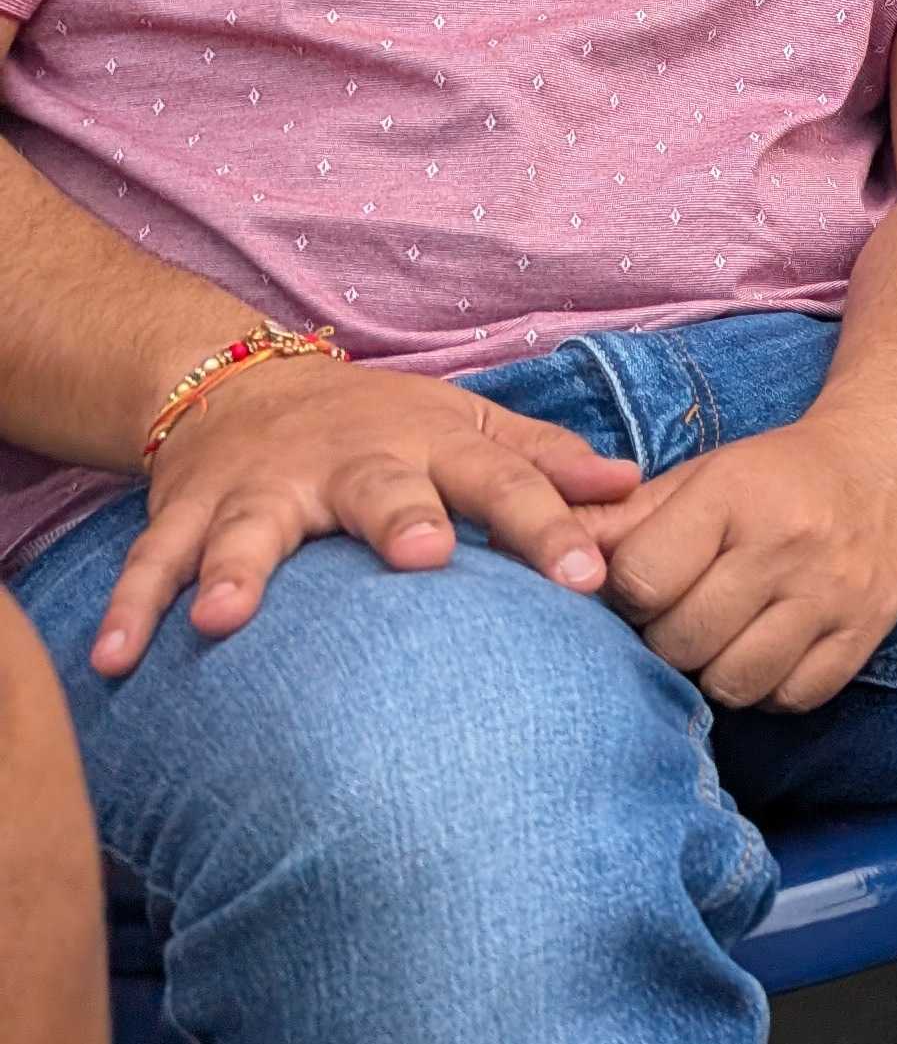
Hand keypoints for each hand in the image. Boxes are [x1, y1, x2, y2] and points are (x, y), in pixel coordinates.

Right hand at [96, 355, 638, 676]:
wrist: (248, 384)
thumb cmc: (386, 427)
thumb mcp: (470, 428)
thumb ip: (545, 461)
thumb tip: (634, 486)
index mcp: (430, 447)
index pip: (505, 484)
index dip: (551, 527)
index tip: (591, 578)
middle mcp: (349, 463)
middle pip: (382, 489)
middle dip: (402, 519)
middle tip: (425, 555)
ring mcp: (262, 488)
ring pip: (251, 527)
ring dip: (236, 570)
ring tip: (224, 618)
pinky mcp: (188, 513)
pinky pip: (151, 563)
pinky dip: (128, 608)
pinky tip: (115, 659)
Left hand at [584, 412, 896, 710]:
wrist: (886, 460)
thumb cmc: (773, 477)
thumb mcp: (697, 479)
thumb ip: (617, 523)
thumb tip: (528, 555)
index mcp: (735, 494)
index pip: (642, 580)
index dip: (628, 596)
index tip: (646, 586)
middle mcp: (788, 543)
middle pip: (683, 640)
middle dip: (668, 638)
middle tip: (683, 615)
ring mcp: (834, 591)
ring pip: (736, 681)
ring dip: (716, 671)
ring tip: (724, 637)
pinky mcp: (868, 629)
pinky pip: (793, 697)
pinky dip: (770, 687)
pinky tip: (768, 650)